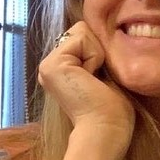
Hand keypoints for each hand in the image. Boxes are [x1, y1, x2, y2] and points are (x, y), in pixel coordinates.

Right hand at [38, 22, 134, 149]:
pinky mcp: (51, 65)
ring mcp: (47, 65)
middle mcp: (50, 65)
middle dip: (98, 50)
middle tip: (98, 80)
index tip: (101, 79)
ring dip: (97, 55)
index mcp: (62, 69)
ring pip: (82, 31)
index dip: (100, 51)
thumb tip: (102, 33)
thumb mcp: (104, 74)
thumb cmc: (112, 110)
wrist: (105, 129)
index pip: (84, 36)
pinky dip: (95, 57)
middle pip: (82, 30)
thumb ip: (96, 55)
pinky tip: (91, 79)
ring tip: (94, 81)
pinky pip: (83, 38)